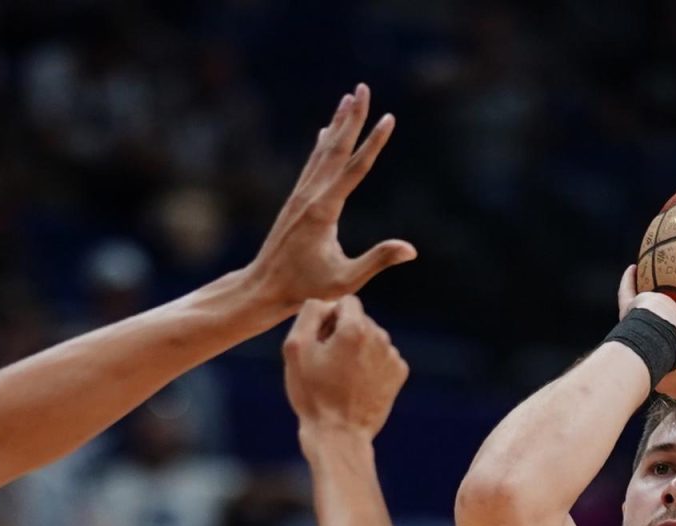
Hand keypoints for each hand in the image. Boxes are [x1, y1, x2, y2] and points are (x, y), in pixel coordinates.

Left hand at [245, 84, 417, 312]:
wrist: (264, 287)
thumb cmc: (305, 288)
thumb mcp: (345, 280)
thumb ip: (377, 261)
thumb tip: (411, 249)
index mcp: (324, 210)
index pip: (355, 169)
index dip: (374, 143)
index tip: (389, 118)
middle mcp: (310, 195)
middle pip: (336, 148)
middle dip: (352, 117)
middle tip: (362, 87)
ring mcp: (301, 195)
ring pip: (323, 151)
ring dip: (338, 123)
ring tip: (349, 97)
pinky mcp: (296, 200)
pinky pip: (312, 164)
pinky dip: (322, 144)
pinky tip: (325, 130)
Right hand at [284, 296, 408, 435]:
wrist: (339, 435)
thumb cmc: (313, 394)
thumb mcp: (295, 348)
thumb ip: (310, 313)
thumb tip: (328, 304)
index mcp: (355, 328)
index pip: (345, 302)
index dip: (329, 318)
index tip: (321, 342)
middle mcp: (380, 337)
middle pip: (359, 320)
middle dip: (344, 334)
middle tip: (328, 364)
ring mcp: (392, 356)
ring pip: (371, 339)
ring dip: (357, 350)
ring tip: (341, 377)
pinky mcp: (398, 374)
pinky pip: (382, 357)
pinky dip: (370, 365)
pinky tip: (356, 384)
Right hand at [614, 266, 675, 400]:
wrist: (651, 336)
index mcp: (671, 376)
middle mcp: (652, 354)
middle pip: (666, 353)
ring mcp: (640, 330)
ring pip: (647, 323)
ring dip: (654, 314)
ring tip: (664, 301)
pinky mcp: (633, 310)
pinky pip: (629, 293)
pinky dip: (631, 280)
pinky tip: (635, 266)